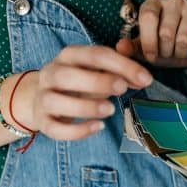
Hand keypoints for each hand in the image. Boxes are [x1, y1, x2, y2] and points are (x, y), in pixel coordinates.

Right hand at [12, 45, 151, 140]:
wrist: (41, 96)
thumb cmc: (79, 81)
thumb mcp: (97, 69)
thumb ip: (121, 70)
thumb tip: (144, 78)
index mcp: (69, 56)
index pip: (94, 55)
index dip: (122, 65)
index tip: (146, 78)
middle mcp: (51, 74)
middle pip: (67, 75)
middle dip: (97, 82)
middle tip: (122, 89)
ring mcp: (43, 98)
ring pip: (56, 101)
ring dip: (85, 106)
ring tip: (110, 109)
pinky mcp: (43, 121)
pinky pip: (55, 128)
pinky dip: (77, 131)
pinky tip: (98, 127)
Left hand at [116, 0, 186, 68]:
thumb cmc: (164, 45)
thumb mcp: (145, 47)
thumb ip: (131, 47)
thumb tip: (120, 47)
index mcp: (153, 3)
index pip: (148, 17)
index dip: (149, 41)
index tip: (151, 56)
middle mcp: (174, 0)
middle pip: (166, 32)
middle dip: (165, 52)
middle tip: (167, 56)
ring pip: (184, 39)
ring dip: (180, 55)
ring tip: (179, 54)